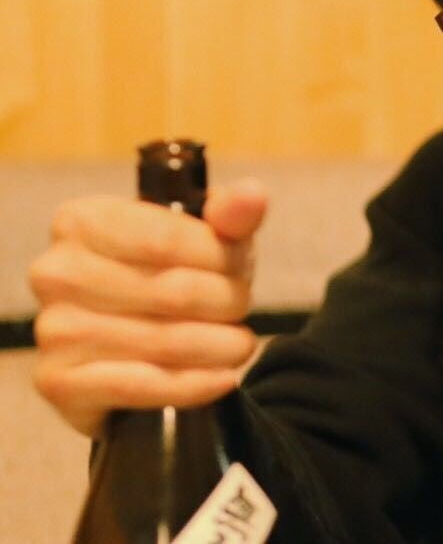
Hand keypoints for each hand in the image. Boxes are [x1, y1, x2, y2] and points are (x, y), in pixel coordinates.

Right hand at [28, 182, 267, 436]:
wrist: (137, 352)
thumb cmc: (175, 278)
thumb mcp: (208, 240)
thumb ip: (231, 215)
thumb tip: (252, 196)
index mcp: (82, 221)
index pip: (168, 239)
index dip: (222, 257)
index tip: (241, 267)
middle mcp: (56, 272)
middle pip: (174, 291)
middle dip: (227, 302)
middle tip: (241, 309)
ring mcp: (53, 329)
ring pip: (165, 340)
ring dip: (220, 346)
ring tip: (238, 344)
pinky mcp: (58, 383)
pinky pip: (143, 385)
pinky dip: (195, 384)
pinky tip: (223, 378)